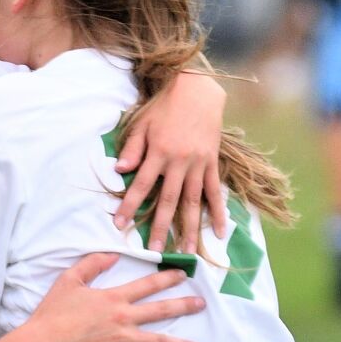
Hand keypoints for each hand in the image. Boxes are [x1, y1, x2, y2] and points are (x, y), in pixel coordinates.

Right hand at [11, 253, 203, 341]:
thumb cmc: (52, 314)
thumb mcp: (69, 280)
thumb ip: (92, 264)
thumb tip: (114, 255)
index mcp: (113, 297)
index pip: (147, 284)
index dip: (167, 278)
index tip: (183, 275)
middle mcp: (123, 317)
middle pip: (161, 310)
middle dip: (184, 306)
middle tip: (202, 304)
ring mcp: (123, 339)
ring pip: (160, 341)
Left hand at [114, 73, 228, 253]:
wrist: (198, 90)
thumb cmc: (164, 107)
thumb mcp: (142, 123)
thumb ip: (133, 149)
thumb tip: (119, 171)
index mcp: (159, 151)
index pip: (141, 184)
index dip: (130, 205)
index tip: (120, 225)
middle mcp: (179, 161)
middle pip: (168, 200)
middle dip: (161, 226)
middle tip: (156, 250)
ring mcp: (198, 163)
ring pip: (193, 201)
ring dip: (190, 228)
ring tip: (188, 251)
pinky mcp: (212, 163)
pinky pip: (215, 191)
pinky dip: (218, 212)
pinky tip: (220, 232)